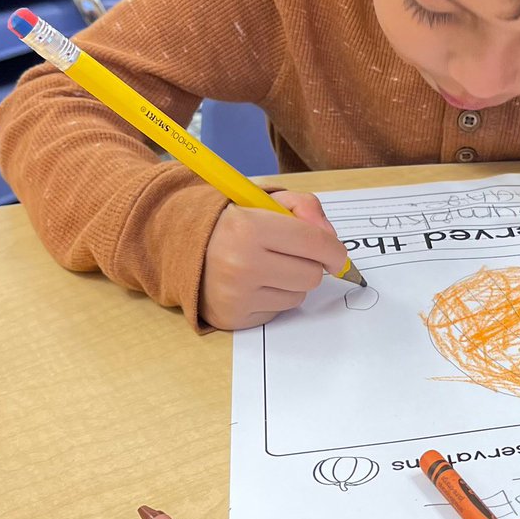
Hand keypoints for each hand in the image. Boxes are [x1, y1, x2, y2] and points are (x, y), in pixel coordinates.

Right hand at [200, 190, 348, 330]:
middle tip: (290, 254)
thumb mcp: (266, 201)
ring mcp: (236, 295)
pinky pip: (278, 311)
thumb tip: (332, 239)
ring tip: (267, 266)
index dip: (334, 250)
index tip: (337, 254)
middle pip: (312, 275)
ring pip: (298, 296)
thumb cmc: (234, 223)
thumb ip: (305, 208)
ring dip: (291, 282)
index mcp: (250, 227)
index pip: (314, 243)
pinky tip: (255, 283)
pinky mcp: (234, 318)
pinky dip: (274, 297)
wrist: (182, 247)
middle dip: (310, 264)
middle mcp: (242, 264)